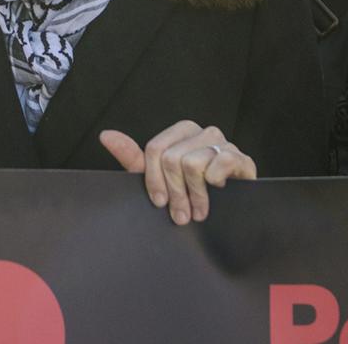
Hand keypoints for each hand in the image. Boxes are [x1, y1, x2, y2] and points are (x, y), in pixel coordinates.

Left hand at [100, 121, 255, 225]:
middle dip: (175, 193)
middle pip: (172, 159)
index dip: (154, 180)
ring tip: (198, 212)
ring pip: (193, 164)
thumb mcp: (159, 178)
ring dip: (194, 195)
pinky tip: (218, 192)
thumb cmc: (192, 192)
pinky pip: (221, 163)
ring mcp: (224, 143)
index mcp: (182, 131)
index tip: (159, 202)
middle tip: (180, 215)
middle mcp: (203, 131)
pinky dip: (215, 182)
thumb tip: (106, 134)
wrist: (231, 212)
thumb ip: (133, 158)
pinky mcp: (242, 158)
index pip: (155, 149)